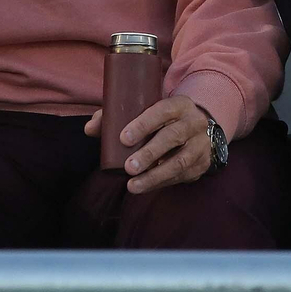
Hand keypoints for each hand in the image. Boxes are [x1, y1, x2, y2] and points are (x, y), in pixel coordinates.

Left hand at [83, 96, 212, 193]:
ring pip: (180, 161)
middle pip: (173, 136)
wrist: (200, 128)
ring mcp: (201, 144)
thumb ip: (116, 117)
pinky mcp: (202, 164)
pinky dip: (162, 182)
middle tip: (129, 167)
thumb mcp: (147, 111)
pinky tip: (146, 187)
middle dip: (149, 153)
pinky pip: (182, 175)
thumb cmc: (163, 119)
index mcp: (179, 105)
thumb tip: (89, 129)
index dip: (143, 124)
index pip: (162, 111)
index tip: (123, 138)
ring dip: (155, 175)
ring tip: (133, 185)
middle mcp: (194, 122)